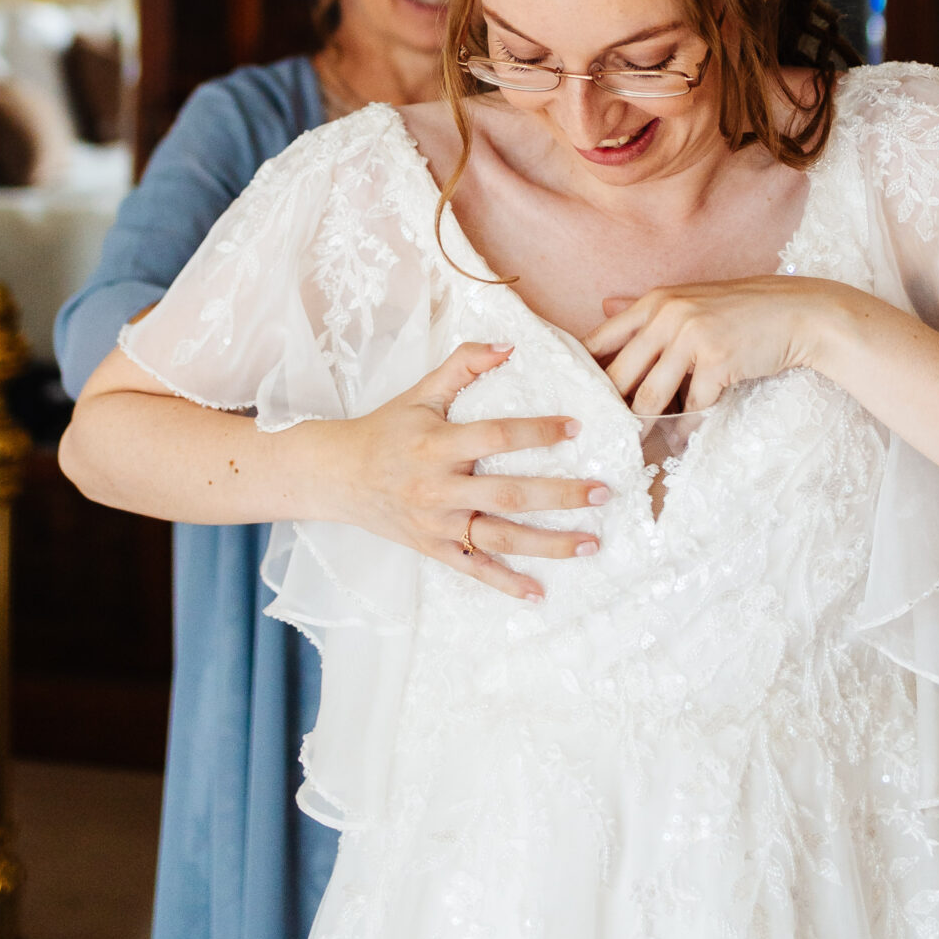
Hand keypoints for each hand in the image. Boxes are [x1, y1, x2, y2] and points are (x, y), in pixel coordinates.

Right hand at [334, 343, 606, 602]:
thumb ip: (463, 366)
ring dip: (549, 544)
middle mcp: (439, 488)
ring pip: (499, 537)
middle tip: (602, 493)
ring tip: (591, 543)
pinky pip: (474, 569)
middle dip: (559, 495)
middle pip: (508, 495)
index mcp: (437, 444)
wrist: (337, 475)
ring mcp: (437, 524)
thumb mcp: (420, 392)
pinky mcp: (433, 549)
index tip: (575, 428)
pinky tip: (540, 592)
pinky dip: (506, 583)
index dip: (536, 432)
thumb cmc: (385, 429)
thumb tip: (508, 346)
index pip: (495, 437)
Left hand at [586, 281, 845, 425]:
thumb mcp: (689, 298)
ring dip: (643, 427)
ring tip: (634, 445)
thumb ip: (646, 308)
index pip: (601, 339)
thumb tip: (602, 305)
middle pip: (620, 375)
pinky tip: (682, 439)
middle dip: (611, 409)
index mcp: (655, 301)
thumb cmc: (741, 309)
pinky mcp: (717, 362)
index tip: (577, 399)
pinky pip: (691, 407)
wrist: (796, 312)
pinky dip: (686, 428)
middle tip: (601, 434)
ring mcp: (692, 338)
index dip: (586, 373)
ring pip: (650, 397)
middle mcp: (667, 315)